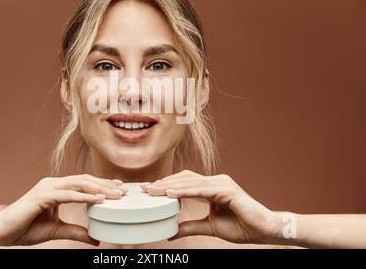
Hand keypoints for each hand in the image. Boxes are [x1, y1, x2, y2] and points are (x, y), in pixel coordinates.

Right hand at [0, 174, 126, 245]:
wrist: (2, 231)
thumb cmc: (26, 228)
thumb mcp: (57, 230)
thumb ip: (76, 231)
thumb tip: (95, 238)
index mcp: (57, 188)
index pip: (84, 183)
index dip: (102, 184)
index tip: (119, 188)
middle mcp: (53, 183)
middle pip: (85, 180)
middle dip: (105, 185)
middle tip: (123, 191)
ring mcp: (47, 187)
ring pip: (79, 184)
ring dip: (99, 189)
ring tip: (115, 195)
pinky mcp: (42, 195)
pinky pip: (68, 195)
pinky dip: (84, 197)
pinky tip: (98, 200)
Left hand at [141, 170, 279, 243]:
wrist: (265, 230)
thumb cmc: (242, 227)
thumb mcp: (210, 227)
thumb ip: (191, 226)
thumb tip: (172, 231)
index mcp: (211, 187)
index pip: (184, 182)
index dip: (166, 185)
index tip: (149, 191)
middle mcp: (215, 181)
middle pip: (184, 178)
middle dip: (164, 183)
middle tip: (145, 189)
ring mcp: (222, 183)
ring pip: (190, 182)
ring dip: (170, 186)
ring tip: (153, 191)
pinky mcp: (227, 190)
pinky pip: (202, 189)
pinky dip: (185, 191)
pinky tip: (171, 194)